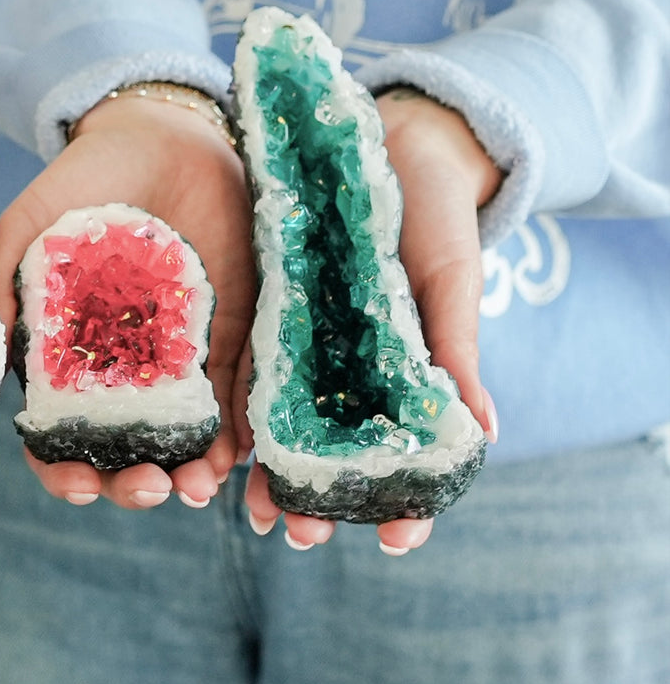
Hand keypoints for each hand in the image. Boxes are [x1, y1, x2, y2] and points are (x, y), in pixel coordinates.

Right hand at [0, 92, 255, 510]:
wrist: (161, 134)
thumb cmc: (84, 179)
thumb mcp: (28, 226)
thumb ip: (5, 285)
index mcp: (66, 356)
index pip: (59, 433)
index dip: (63, 469)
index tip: (80, 484)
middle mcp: (121, 369)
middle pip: (125, 449)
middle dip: (134, 484)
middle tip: (150, 488)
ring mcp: (178, 357)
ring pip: (182, 436)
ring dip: (190, 473)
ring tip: (194, 486)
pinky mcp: (229, 335)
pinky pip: (236, 395)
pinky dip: (238, 432)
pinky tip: (237, 454)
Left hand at [244, 88, 501, 552]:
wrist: (391, 141)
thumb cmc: (436, 216)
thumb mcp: (449, 280)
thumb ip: (454, 350)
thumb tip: (482, 437)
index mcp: (399, 372)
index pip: (399, 453)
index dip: (398, 501)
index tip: (392, 542)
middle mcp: (343, 367)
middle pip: (323, 447)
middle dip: (308, 496)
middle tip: (292, 535)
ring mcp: (299, 338)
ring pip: (273, 415)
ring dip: (255, 463)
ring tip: (233, 505)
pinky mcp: (259, 302)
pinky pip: (236, 355)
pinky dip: (221, 396)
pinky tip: (200, 431)